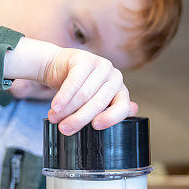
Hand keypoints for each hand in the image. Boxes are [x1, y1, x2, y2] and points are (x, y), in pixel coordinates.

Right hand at [4, 37, 136, 134]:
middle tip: (65, 129)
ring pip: (84, 94)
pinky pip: (73, 82)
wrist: (58, 67)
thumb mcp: (93, 102)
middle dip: (79, 118)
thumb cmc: (78, 89)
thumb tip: (134, 110)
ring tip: (54, 118)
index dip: (110, 118)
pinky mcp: (85, 59)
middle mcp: (115, 77)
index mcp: (121, 91)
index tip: (95, 127)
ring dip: (67, 109)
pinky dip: (63, 96)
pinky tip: (55, 106)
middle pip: (98, 102)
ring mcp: (101, 65)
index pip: (122, 107)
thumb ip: (109, 110)